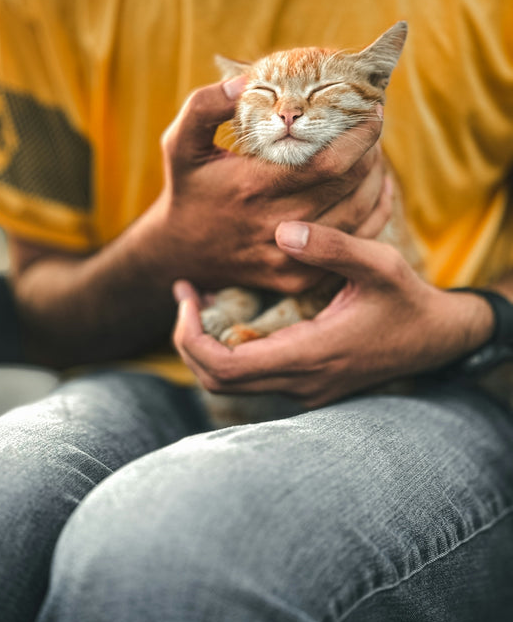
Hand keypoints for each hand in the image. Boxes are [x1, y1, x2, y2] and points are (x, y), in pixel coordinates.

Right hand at [150, 77, 386, 292]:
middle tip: (372, 129)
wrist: (179, 252)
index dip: (360, 137)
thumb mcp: (180, 144)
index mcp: (253, 188)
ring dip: (374, 183)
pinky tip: (371, 192)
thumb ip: (205, 106)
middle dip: (370, 154)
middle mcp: (276, 227)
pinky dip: (370, 218)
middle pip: (349, 188)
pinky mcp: (297, 280)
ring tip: (372, 156)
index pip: (328, 163)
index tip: (372, 111)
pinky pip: (350, 248)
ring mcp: (289, 258)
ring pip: (357, 218)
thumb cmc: (187, 189)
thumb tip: (246, 81)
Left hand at [173, 222, 495, 407]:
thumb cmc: (407, 301)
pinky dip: (228, 350)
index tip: (186, 295)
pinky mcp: (306, 386)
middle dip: (187, 339)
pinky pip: (251, 378)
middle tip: (185, 292)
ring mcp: (303, 390)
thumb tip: (281, 231)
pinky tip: (232, 314)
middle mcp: (300, 383)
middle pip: (215, 381)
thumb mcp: (379, 264)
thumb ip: (332, 247)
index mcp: (310, 355)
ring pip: (230, 383)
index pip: (224, 367)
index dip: (190, 335)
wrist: (436, 340)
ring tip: (199, 300)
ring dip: (205, 346)